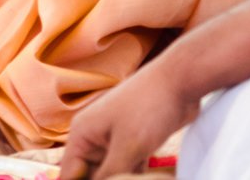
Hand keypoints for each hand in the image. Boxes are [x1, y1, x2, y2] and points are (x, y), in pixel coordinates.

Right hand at [58, 61, 199, 179]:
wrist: (179, 81)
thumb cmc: (149, 108)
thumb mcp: (129, 148)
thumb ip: (110, 174)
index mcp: (83, 133)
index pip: (70, 172)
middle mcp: (94, 136)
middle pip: (90, 173)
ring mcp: (114, 138)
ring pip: (112, 171)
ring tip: (136, 178)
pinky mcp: (134, 141)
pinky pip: (128, 166)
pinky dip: (135, 176)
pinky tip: (146, 179)